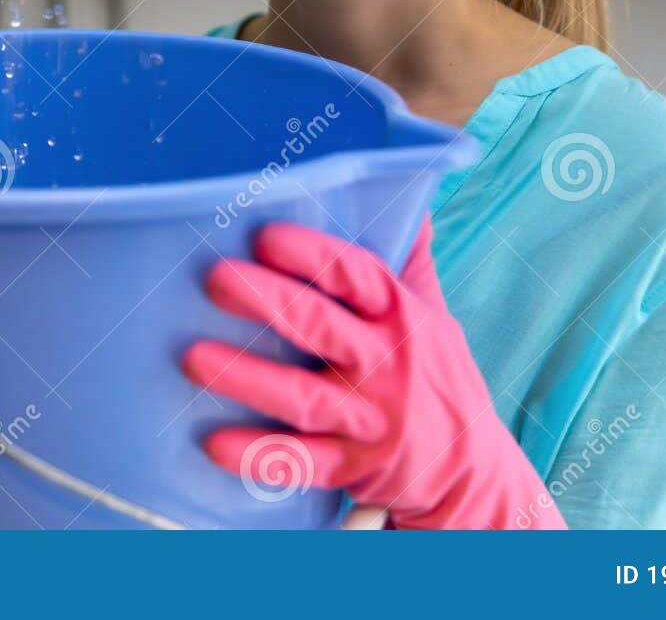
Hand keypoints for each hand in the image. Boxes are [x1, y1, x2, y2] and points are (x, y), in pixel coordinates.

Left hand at [182, 215, 565, 528]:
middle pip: (322, 327)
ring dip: (249, 379)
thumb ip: (409, 259)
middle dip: (269, 302)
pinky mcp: (353, 467)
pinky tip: (214, 443)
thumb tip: (407, 196)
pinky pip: (301, 463)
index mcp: (400, 314)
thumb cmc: (438, 376)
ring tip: (193, 358)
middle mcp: (387, 363)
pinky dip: (259, 455)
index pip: (356, 275)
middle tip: (215, 280)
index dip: (311, 256)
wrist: (472, 469)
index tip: (264, 236)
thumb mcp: (434, 313)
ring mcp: (369, 418)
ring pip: (304, 398)